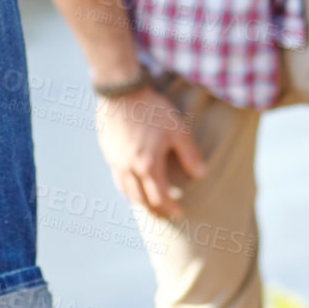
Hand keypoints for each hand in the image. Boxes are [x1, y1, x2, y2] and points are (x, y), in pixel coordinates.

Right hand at [95, 84, 206, 219]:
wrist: (121, 92)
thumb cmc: (152, 109)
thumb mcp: (177, 129)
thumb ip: (189, 154)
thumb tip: (200, 174)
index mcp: (148, 166)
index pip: (160, 197)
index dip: (170, 208)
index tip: (179, 213)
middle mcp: (130, 168)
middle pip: (141, 200)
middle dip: (154, 211)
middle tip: (163, 216)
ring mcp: (116, 161)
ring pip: (126, 191)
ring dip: (138, 201)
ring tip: (148, 204)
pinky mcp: (108, 152)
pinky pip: (117, 178)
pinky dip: (126, 187)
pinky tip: (132, 183)